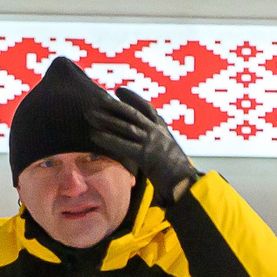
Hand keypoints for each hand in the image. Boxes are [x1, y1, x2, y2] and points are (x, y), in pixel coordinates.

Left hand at [87, 86, 199, 201]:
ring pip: (125, 127)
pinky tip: (94, 136)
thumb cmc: (179, 175)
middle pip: (132, 113)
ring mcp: (152, 142)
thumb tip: (146, 145)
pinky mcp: (145, 156)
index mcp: (164, 130)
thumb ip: (158, 146)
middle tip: (97, 98)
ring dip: (106, 120)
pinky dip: (107, 140)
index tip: (119, 91)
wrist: (187, 184)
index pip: (147, 108)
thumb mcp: (169, 155)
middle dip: (114, 105)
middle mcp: (157, 132)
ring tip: (89, 115)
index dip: (133, 98)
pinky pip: (123, 145)